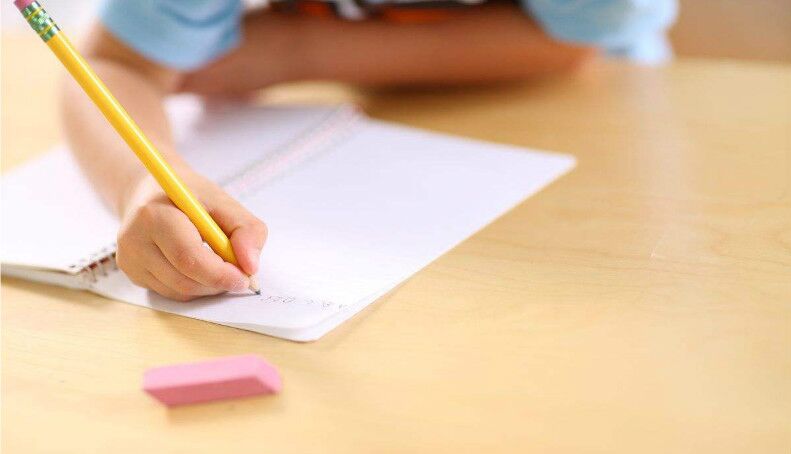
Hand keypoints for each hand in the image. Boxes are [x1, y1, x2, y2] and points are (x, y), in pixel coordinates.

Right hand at [116, 172, 266, 300]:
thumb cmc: (190, 196)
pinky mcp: (132, 273)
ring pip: (179, 291)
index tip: (245, 278)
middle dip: (218, 283)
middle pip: (184, 280)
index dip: (220, 274)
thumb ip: (247, 230)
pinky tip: (199, 267)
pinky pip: (171, 292)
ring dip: (208, 287)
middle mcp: (134, 240)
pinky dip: (194, 286)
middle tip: (239, 275)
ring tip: (220, 265)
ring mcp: (129, 260)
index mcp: (154, 215)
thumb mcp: (224, 202)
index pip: (188, 257)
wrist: (151, 191)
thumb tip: (251, 266)